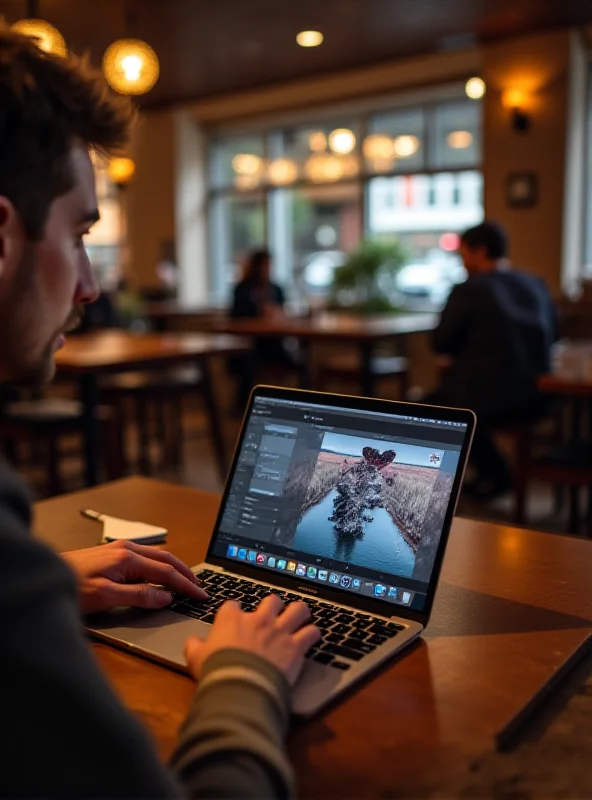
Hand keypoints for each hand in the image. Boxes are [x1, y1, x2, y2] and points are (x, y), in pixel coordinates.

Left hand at [62, 540, 207, 614]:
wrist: (47, 576)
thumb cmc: (72, 587)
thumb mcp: (106, 597)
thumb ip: (139, 596)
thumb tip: (165, 596)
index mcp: (128, 558)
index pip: (166, 572)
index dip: (186, 585)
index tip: (200, 594)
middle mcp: (126, 549)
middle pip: (166, 558)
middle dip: (185, 573)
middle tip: (200, 586)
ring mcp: (119, 549)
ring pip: (157, 555)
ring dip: (174, 567)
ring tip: (186, 580)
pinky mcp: (113, 553)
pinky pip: (146, 557)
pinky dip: (161, 565)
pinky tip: (160, 573)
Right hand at [185, 594, 320, 685]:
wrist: (240, 687)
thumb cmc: (216, 672)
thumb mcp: (196, 659)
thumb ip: (194, 647)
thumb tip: (192, 642)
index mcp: (232, 620)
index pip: (234, 605)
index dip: (235, 611)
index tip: (235, 618)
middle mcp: (258, 620)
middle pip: (271, 600)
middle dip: (273, 607)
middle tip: (273, 616)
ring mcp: (279, 631)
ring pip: (298, 609)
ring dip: (299, 613)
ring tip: (299, 618)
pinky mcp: (296, 646)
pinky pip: (311, 632)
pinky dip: (313, 634)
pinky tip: (312, 637)